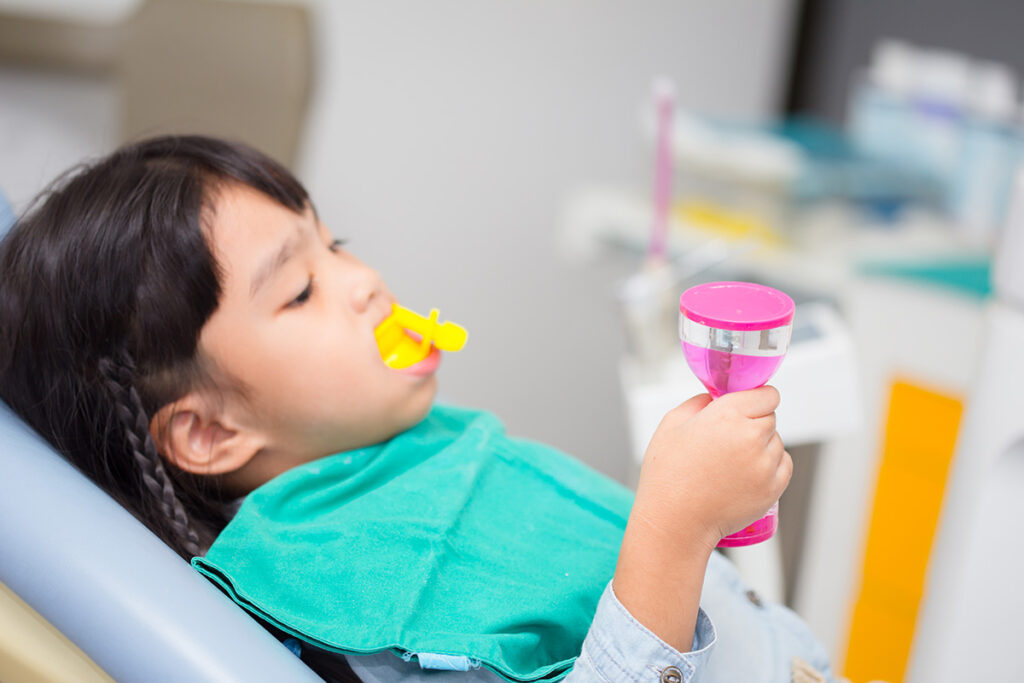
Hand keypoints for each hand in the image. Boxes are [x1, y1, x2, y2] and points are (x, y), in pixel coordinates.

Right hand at [631, 386, 791, 551]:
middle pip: (770, 417)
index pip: (766, 394)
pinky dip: (771, 467)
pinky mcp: (773, 488)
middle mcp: (750, 436)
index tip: (747, 406)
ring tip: (732, 463)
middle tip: (729, 440)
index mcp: (726, 414)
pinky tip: (745, 474)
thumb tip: (715, 397)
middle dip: (754, 423)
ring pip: (777, 442)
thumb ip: (698, 402)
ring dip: (762, 446)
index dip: (756, 399)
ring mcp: (764, 464)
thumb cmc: (668, 475)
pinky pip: (784, 465)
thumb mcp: (671, 424)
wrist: (676, 521)